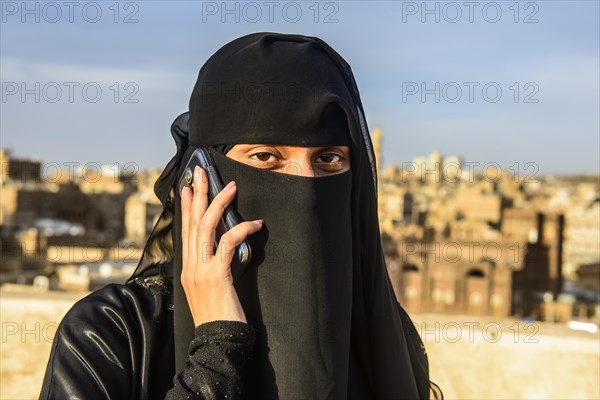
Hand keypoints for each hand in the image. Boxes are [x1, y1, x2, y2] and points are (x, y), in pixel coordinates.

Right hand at [180, 166, 262, 326]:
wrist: (216, 341)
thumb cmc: (218, 316)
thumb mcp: (209, 289)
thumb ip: (212, 268)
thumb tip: (223, 249)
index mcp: (188, 268)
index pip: (186, 231)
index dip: (186, 207)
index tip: (188, 188)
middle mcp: (190, 266)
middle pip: (192, 223)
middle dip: (197, 195)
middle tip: (201, 173)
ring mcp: (200, 270)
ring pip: (206, 228)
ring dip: (218, 204)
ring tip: (230, 187)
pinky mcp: (216, 276)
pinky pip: (228, 244)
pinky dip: (241, 229)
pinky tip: (255, 223)